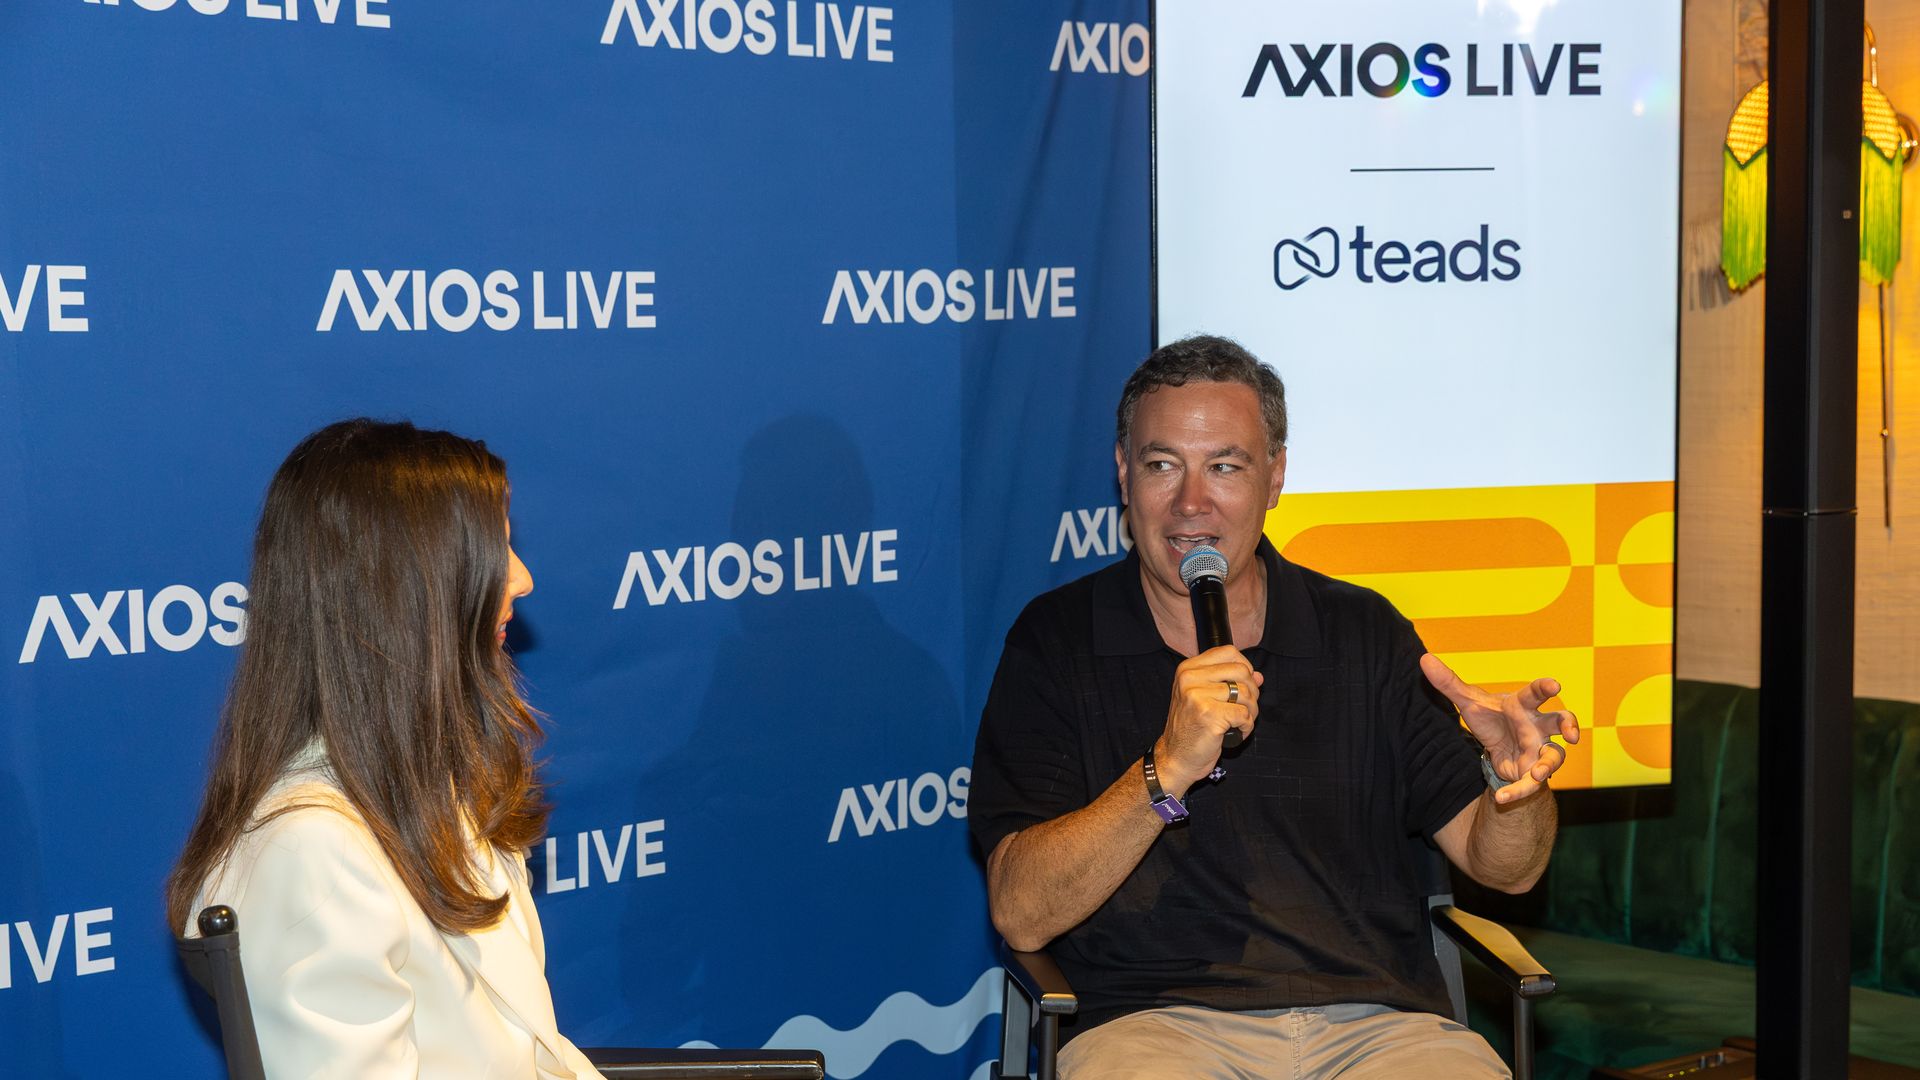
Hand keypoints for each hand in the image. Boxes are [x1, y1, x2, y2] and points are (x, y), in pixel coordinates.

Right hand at [1156, 646, 1261, 792]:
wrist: (1175, 757)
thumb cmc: (1191, 728)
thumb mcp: (1206, 698)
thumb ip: (1230, 682)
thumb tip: (1258, 676)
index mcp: (1187, 670)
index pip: (1228, 652)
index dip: (1244, 667)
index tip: (1243, 685)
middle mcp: (1189, 678)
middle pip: (1241, 671)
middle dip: (1252, 692)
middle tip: (1245, 709)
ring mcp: (1197, 696)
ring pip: (1246, 693)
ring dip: (1251, 712)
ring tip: (1240, 723)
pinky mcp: (1209, 715)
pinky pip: (1244, 714)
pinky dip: (1247, 727)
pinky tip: (1237, 733)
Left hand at [1420, 653, 1579, 804]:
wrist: (1498, 748)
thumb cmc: (1492, 719)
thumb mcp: (1468, 702)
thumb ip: (1448, 683)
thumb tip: (1425, 658)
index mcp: (1523, 705)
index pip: (1536, 693)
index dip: (1546, 687)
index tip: (1554, 684)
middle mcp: (1537, 726)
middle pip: (1560, 721)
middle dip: (1569, 725)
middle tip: (1571, 733)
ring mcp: (1539, 749)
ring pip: (1555, 755)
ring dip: (1549, 765)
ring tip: (1538, 773)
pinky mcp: (1532, 772)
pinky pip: (1530, 784)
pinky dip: (1517, 791)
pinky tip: (1502, 797)